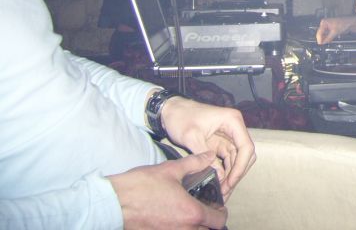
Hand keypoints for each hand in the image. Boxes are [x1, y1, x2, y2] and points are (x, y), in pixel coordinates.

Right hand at [109, 151, 226, 229]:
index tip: (217, 206)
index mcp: (192, 213)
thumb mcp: (171, 169)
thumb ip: (195, 163)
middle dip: (210, 222)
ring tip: (191, 215)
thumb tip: (209, 155)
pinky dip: (181, 229)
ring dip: (196, 227)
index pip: (218, 221)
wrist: (113, 202)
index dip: (221, 212)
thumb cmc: (141, 186)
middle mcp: (183, 229)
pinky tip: (174, 219)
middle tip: (206, 210)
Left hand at [160, 97, 254, 198]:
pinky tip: (219, 183)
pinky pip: (229, 160)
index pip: (246, 146)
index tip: (230, 182)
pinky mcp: (221, 143)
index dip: (241, 167)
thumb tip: (219, 176)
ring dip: (232, 175)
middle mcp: (235, 128)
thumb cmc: (180, 118)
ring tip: (222, 190)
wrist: (170, 110)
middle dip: (238, 173)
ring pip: (238, 159)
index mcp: (232, 121)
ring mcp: (229, 136)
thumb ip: (205, 156)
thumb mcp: (191, 137)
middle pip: (246, 154)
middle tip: (226, 190)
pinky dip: (226, 171)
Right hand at [316, 16, 355, 43]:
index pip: (319, 32)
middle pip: (320, 34)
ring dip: (324, 40)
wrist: (349, 23)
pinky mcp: (330, 30)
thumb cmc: (343, 23)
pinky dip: (327, 39)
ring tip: (326, 44)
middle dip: (322, 39)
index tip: (321, 44)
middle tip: (323, 45)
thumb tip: (323, 43)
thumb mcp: (335, 32)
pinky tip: (328, 41)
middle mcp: (324, 24)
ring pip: (323, 35)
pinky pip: (326, 35)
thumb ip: (328, 38)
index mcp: (324, 22)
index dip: (320, 39)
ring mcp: (327, 27)